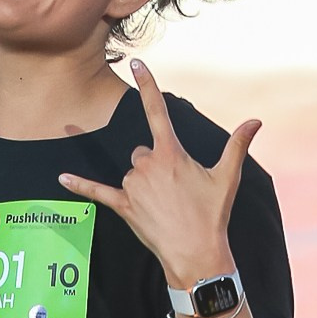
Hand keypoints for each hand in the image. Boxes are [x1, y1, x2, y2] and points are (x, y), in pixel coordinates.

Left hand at [57, 59, 259, 288]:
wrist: (197, 254)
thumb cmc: (212, 215)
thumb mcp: (227, 177)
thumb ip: (237, 145)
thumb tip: (256, 121)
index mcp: (171, 152)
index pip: (157, 110)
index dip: (148, 84)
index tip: (137, 63)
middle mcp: (148, 164)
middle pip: (143, 151)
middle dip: (156, 165)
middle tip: (176, 191)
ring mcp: (133, 186)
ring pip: (132, 172)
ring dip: (144, 184)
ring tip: (165, 206)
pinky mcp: (123, 206)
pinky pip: (97, 191)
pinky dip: (79, 186)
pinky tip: (61, 179)